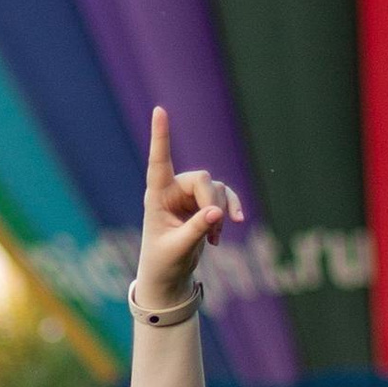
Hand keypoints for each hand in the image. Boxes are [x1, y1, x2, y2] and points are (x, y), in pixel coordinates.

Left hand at [136, 106, 242, 311]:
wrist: (168, 277)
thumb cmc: (163, 262)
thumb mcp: (179, 248)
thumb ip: (197, 229)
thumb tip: (218, 212)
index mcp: (156, 196)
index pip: (158, 162)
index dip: (161, 136)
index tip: (159, 110)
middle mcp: (172, 190)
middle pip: (202, 179)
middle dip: (213, 202)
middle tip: (215, 228)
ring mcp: (189, 196)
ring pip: (216, 188)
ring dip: (222, 212)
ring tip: (215, 238)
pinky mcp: (203, 204)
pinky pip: (225, 197)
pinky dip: (230, 211)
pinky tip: (231, 227)